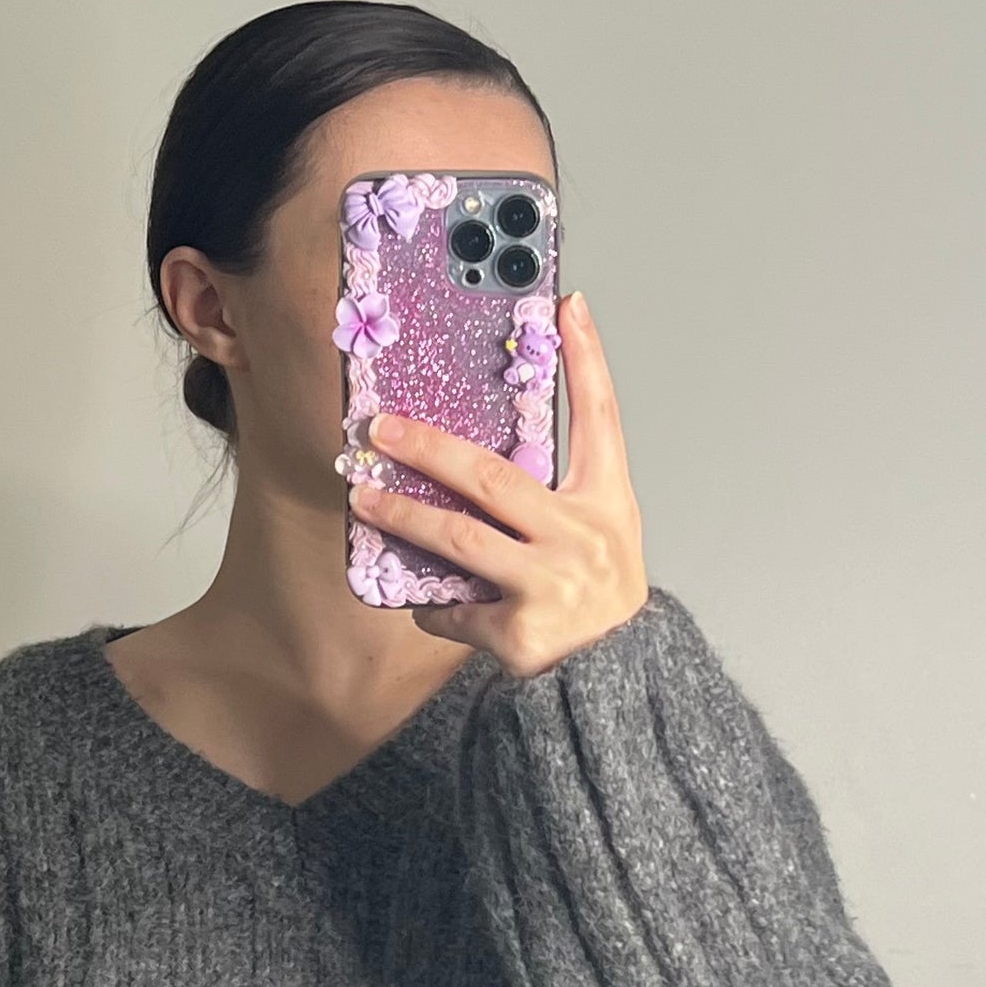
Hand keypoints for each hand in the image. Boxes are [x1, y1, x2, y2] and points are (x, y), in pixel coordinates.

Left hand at [346, 289, 651, 678]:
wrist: (619, 679)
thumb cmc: (601, 599)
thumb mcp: (602, 534)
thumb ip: (556, 495)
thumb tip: (476, 459)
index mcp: (608, 503)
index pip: (601, 417)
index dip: (588, 360)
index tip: (568, 306)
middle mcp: (581, 536)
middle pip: (493, 477)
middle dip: (430, 449)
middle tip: (382, 429)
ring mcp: (550, 584)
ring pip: (459, 539)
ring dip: (404, 516)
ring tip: (365, 499)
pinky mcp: (521, 632)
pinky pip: (455, 610)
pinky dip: (433, 608)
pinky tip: (421, 604)